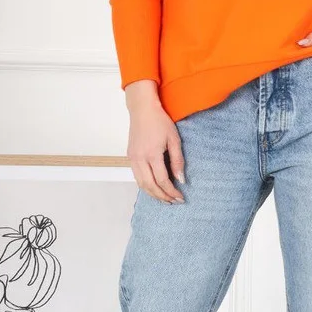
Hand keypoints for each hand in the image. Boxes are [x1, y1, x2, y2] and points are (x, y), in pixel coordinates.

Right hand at [126, 88, 185, 203]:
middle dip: (163, 196)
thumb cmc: (160, 121)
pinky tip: (155, 188)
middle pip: (150, 186)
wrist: (142, 109)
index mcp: (152, 154)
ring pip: (141, 184)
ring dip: (153, 194)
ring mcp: (132, 158)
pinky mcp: (130, 157)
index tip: (181, 197)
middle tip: (174, 202)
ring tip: (165, 199)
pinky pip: (137, 177)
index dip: (172, 192)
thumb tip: (181, 180)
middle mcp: (139, 159)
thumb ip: (178, 161)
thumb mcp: (174, 139)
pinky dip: (146, 185)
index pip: (162, 180)